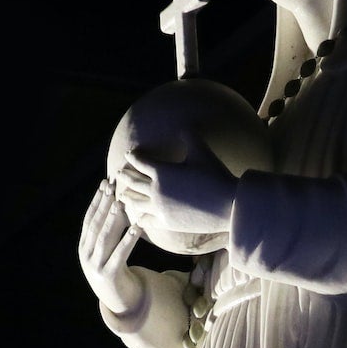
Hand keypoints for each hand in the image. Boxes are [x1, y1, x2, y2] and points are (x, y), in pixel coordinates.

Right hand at [79, 178, 142, 314]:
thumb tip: (118, 204)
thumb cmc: (116, 271)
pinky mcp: (109, 275)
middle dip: (104, 204)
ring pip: (104, 238)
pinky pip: (119, 255)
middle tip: (113, 186)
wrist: (120, 303)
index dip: (97, 200)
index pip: (89, 219)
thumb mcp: (108, 251)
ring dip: (112, 219)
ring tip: (120, 203)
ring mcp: (96, 266)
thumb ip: (109, 233)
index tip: (104, 183)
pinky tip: (136, 228)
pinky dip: (128, 241)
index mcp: (84, 247)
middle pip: (95, 225)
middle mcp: (86, 255)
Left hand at [119, 139, 237, 240]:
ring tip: (121, 196)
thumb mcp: (202, 152)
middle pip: (132, 181)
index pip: (139, 161)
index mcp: (161, 171)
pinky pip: (146, 220)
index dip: (133, 156)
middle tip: (119, 172)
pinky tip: (136, 218)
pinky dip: (138, 218)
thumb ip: (190, 136)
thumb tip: (184, 125)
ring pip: (135, 202)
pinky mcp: (166, 223)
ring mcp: (159, 208)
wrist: (227, 205)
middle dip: (125, 175)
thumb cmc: (216, 176)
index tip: (129, 154)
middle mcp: (156, 190)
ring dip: (127, 197)